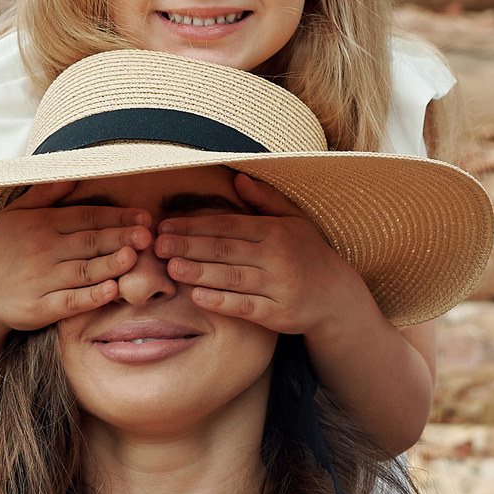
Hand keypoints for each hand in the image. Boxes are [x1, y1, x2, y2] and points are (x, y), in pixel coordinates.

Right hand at [0, 179, 149, 332]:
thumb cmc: (1, 250)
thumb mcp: (17, 214)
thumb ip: (47, 193)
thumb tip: (74, 170)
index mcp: (43, 224)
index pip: (86, 217)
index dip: (117, 217)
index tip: (144, 217)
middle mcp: (43, 250)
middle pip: (89, 242)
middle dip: (120, 237)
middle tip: (148, 236)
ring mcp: (41, 279)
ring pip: (84, 270)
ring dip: (110, 264)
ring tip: (133, 257)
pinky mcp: (39, 308)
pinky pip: (69, 301)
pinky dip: (91, 297)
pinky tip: (112, 291)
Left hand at [154, 172, 366, 335]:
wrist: (336, 297)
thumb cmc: (309, 255)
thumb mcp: (294, 221)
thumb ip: (265, 200)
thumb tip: (237, 178)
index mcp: (276, 231)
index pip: (228, 225)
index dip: (194, 225)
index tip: (165, 225)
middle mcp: (278, 257)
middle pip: (225, 250)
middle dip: (188, 246)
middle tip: (157, 245)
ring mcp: (279, 287)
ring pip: (232, 277)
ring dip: (199, 272)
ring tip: (170, 268)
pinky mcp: (279, 315)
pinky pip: (246, 307)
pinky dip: (222, 302)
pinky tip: (197, 296)